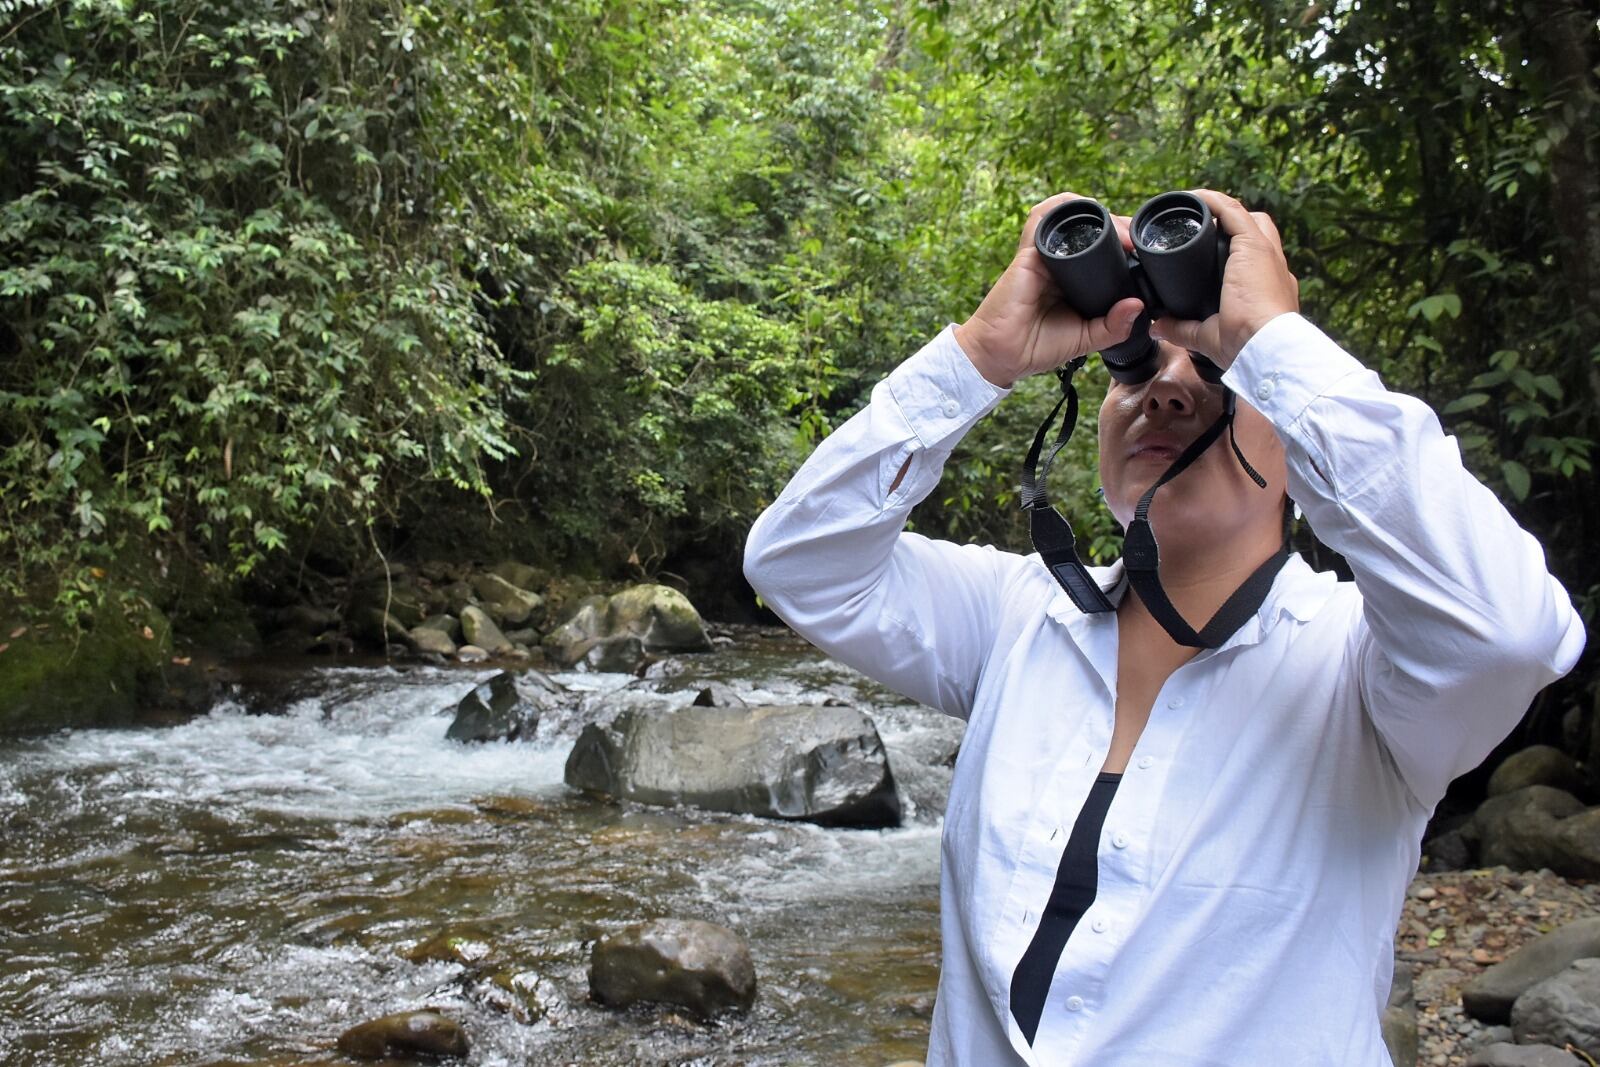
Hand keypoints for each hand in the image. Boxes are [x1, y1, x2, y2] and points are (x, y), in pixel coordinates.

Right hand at [955, 192, 1145, 388]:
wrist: (1002, 356)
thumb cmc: (1037, 347)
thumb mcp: (1085, 339)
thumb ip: (1112, 327)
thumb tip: (1138, 306)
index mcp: (1074, 279)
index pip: (1101, 249)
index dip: (1122, 242)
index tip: (1144, 252)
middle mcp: (1059, 263)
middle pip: (1090, 227)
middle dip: (1117, 225)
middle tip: (1136, 241)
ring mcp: (1043, 256)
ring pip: (1068, 216)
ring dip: (1095, 213)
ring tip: (1119, 229)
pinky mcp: (1028, 255)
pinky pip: (1040, 218)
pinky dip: (1059, 208)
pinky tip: (1082, 215)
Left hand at [1149, 189, 1299, 368]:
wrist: (1265, 345)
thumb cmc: (1245, 346)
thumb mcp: (1208, 337)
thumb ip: (1182, 329)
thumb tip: (1158, 327)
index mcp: (1266, 286)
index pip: (1252, 258)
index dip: (1231, 249)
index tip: (1205, 250)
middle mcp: (1271, 266)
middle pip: (1254, 230)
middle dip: (1229, 225)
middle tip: (1200, 229)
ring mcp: (1265, 253)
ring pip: (1244, 217)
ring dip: (1219, 209)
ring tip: (1192, 208)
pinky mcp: (1254, 245)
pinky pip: (1233, 211)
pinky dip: (1213, 202)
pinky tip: (1194, 198)